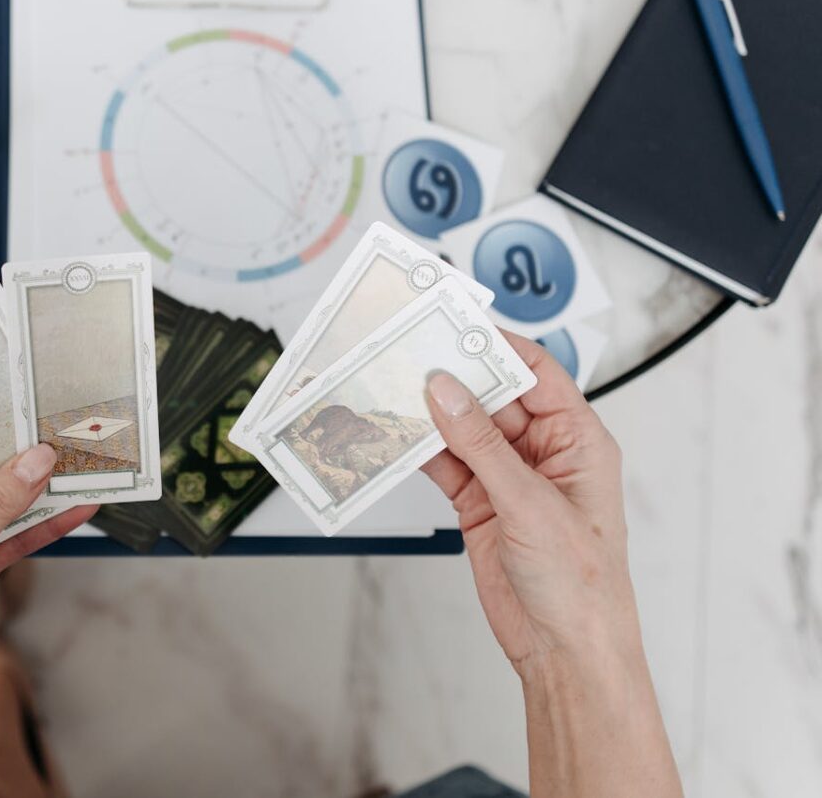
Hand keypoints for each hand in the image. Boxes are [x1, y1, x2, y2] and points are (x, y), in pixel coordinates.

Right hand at [422, 334, 681, 796]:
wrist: (564, 648)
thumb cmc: (582, 583)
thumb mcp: (531, 504)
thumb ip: (481, 446)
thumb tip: (446, 392)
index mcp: (577, 439)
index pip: (535, 373)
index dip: (496, 346)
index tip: (455, 326)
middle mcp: (542, 452)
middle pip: (492, 396)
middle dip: (453, 378)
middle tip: (411, 356)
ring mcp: (508, 477)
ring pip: (463, 429)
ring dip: (431, 415)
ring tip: (392, 391)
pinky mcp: (479, 503)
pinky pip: (446, 464)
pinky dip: (420, 452)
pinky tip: (396, 438)